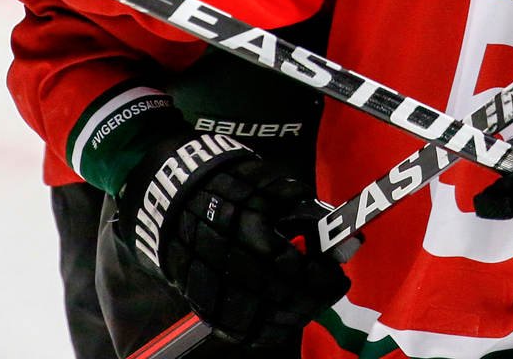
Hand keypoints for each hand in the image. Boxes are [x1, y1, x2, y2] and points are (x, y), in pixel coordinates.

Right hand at [118, 131, 346, 347]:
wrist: (174, 193)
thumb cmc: (230, 183)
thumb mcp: (271, 186)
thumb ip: (305, 213)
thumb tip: (339, 236)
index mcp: (247, 230)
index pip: (294, 269)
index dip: (322, 277)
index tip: (339, 275)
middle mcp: (228, 262)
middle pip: (280, 298)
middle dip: (314, 298)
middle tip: (331, 289)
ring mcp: (211, 286)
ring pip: (259, 319)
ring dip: (293, 316)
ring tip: (312, 304)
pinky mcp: (200, 300)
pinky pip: (235, 327)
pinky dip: (264, 330)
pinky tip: (281, 321)